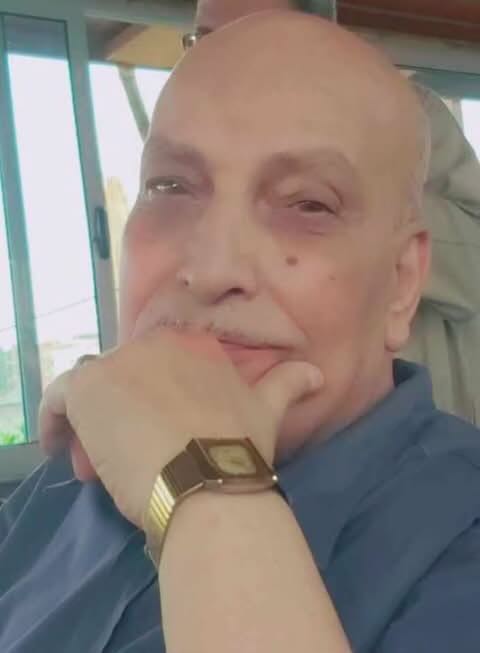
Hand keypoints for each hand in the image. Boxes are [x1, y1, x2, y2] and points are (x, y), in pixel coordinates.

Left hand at [38, 329, 321, 527]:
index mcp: (189, 346)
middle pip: (123, 377)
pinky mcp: (86, 389)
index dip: (150, 399)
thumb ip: (288, 384)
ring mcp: (117, 363)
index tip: (154, 431)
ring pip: (91, 389)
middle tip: (130, 454)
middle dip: (123, 411)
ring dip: (92, 420)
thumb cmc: (238, 446)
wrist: (208, 476)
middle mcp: (151, 345)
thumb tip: (317, 373)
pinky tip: (58, 446)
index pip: (155, 365)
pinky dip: (53, 420)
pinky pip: (57, 399)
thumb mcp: (267, 410)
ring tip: (99, 461)